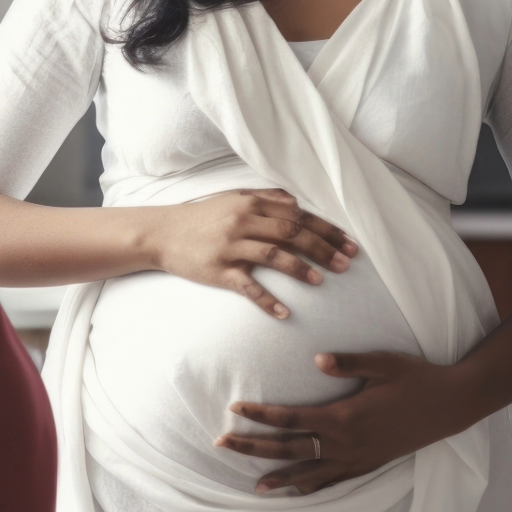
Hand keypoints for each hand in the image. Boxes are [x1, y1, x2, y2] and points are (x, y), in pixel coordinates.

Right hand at [142, 189, 358, 318]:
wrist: (162, 233)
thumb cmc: (201, 217)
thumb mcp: (232, 199)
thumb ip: (265, 198)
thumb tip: (296, 202)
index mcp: (250, 204)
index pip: (297, 215)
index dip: (326, 229)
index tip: (349, 242)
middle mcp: (242, 222)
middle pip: (291, 233)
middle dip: (323, 248)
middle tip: (346, 263)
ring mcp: (230, 247)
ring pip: (273, 256)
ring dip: (301, 269)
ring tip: (321, 281)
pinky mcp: (219, 271)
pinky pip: (248, 287)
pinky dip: (268, 301)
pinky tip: (285, 313)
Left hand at [215, 351, 480, 494]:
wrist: (452, 404)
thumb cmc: (416, 377)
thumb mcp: (383, 362)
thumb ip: (348, 362)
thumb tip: (316, 358)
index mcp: (345, 416)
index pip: (292, 419)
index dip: (261, 415)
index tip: (234, 410)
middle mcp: (348, 443)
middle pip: (291, 449)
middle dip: (254, 448)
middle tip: (221, 445)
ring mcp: (360, 458)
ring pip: (312, 473)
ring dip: (281, 479)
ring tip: (255, 487)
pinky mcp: (371, 464)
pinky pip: (336, 481)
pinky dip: (314, 487)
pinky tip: (299, 491)